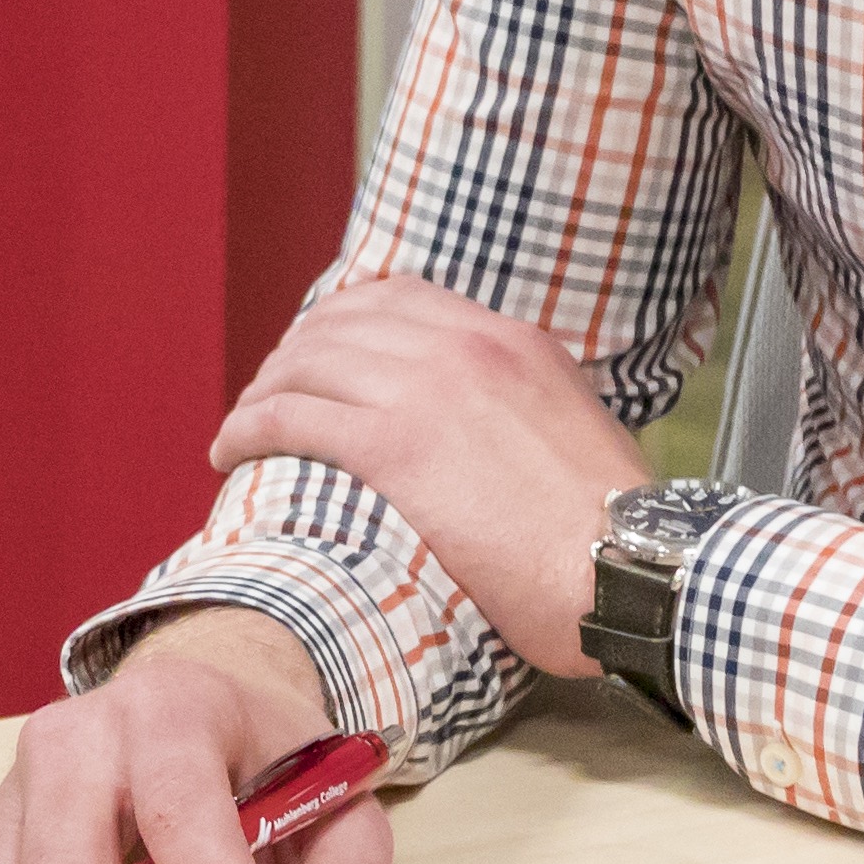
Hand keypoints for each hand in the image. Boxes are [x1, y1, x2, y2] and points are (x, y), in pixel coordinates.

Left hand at [208, 276, 652, 669]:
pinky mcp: (393, 447)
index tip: (316, 354)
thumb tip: (499, 433)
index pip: (400, 297)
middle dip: (290, 355)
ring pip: (304, 364)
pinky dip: (248, 427)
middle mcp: (464, 346)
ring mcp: (425, 390)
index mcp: (512, 340)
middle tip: (266, 393)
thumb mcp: (578, 433)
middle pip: (340, 323)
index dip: (340, 322)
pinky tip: (229, 451)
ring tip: (240, 426)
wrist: (634, 566)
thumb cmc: (614, 533)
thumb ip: (529, 411)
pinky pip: (291, 418)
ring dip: (259, 392)